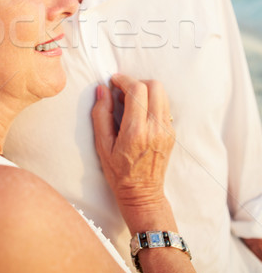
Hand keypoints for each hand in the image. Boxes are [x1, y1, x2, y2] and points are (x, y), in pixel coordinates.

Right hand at [92, 74, 174, 213]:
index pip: (137, 90)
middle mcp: (155, 128)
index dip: (124, 80)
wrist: (142, 193)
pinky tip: (139, 113)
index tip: (113, 81)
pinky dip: (151, 101)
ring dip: (145, 91)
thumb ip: (101, 114)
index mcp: (136, 131)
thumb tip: (102, 90)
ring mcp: (167, 130)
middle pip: (154, 86)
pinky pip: (164, 106)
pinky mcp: (171, 133)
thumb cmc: (119, 172)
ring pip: (162, 94)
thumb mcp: (102, 145)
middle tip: (122, 91)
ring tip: (130, 102)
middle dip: (136, 82)